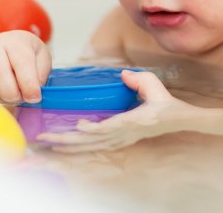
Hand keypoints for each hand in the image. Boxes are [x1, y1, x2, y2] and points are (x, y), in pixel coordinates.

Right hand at [0, 30, 50, 103]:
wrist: (7, 45)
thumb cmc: (25, 54)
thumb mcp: (41, 58)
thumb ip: (41, 74)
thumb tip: (32, 92)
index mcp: (14, 42)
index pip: (21, 62)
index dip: (29, 84)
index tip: (34, 97)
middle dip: (11, 93)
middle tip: (19, 99)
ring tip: (6, 97)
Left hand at [37, 70, 195, 151]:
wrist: (178, 121)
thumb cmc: (165, 101)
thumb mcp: (155, 85)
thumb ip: (139, 79)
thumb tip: (123, 75)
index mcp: (133, 121)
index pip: (110, 127)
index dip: (92, 129)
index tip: (78, 125)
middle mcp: (124, 134)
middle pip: (92, 141)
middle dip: (67, 140)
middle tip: (44, 137)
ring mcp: (122, 140)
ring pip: (91, 147)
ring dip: (69, 146)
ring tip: (48, 143)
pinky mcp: (121, 141)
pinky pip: (96, 147)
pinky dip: (79, 148)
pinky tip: (65, 146)